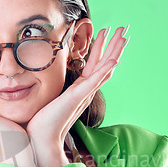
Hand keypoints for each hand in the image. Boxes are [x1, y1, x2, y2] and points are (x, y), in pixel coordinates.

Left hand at [26, 26, 128, 166]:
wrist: (43, 137)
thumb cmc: (45, 121)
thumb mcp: (54, 100)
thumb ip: (59, 92)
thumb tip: (57, 87)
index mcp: (81, 90)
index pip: (96, 66)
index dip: (103, 49)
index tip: (108, 34)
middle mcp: (86, 91)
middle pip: (105, 64)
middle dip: (114, 45)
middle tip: (123, 28)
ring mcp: (84, 93)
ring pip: (104, 68)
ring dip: (114, 51)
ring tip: (122, 35)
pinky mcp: (78, 97)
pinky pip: (94, 81)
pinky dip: (104, 71)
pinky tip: (113, 60)